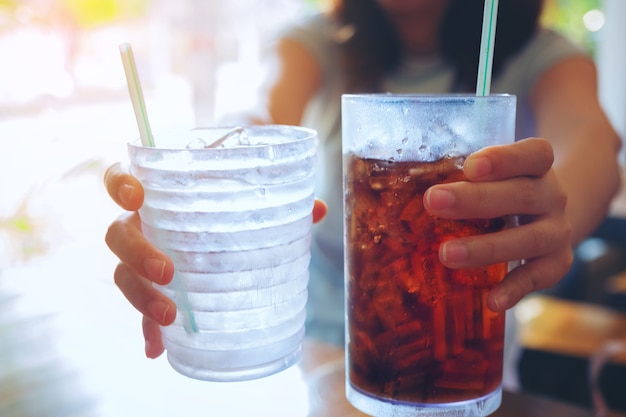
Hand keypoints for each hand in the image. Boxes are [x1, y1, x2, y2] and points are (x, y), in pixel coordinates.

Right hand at [104, 162, 327, 357]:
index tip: (137, 196)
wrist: (218, 211)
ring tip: (171, 318)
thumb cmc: (226, 196)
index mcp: (158, 192)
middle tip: (168, 273)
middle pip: (118, 235)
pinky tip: (157, 348)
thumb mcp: (246, 190)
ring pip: (123, 275)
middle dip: (137, 254)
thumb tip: (319, 209)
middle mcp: (142, 223)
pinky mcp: (151, 288)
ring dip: (141, 298)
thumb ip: (278, 197)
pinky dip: (148, 330)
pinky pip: (140, 310)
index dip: (119, 185)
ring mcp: (142, 257)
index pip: (120, 179)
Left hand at [423, 138, 572, 311]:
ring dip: (486, 248)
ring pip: (529, 239)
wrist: (548, 214)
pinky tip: (491, 301)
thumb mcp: (493, 174)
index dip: (504, 159)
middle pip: (521, 195)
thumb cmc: (503, 188)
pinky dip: (515, 289)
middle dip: (475, 200)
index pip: (533, 154)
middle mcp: (553, 196)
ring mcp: (558, 231)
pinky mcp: (557, 263)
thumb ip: (462, 176)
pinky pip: (538, 277)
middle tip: (432, 202)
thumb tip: (403, 186)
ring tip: (446, 255)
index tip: (469, 167)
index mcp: (537, 166)